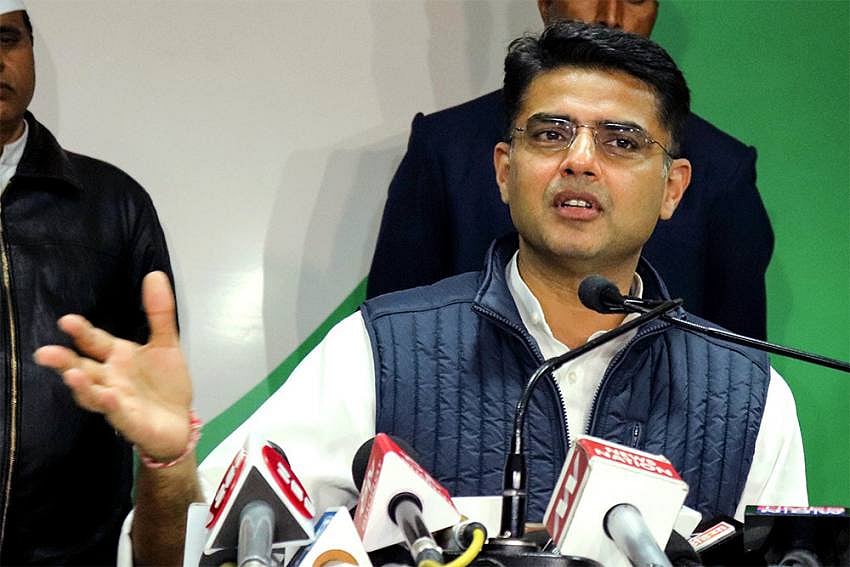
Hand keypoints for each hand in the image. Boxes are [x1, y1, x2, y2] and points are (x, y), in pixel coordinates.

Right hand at [34, 271, 192, 461]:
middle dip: (64, 362)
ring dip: (83, 386)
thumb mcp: (166, 343)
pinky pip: (118, 414)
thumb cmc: (164, 382)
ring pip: (94, 394)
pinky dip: (113, 406)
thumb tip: (155, 274)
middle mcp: (110, 378)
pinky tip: (111, 398)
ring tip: (72, 375)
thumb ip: (159, 312)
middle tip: (45, 353)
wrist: (178, 421)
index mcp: (116, 357)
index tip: (66, 320)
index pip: (94, 341)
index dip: (81, 332)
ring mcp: (117, 401)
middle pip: (83, 368)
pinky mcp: (130, 421)